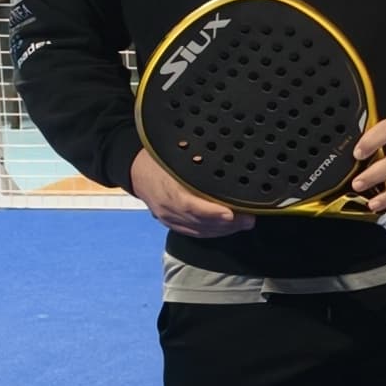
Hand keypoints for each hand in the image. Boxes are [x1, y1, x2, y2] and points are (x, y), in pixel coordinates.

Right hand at [128, 149, 251, 237]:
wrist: (135, 171)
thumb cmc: (157, 158)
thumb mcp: (172, 153)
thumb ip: (192, 156)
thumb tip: (219, 152)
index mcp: (167, 188)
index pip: (190, 206)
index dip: (211, 213)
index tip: (231, 213)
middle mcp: (167, 208)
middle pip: (199, 222)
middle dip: (226, 224)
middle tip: (249, 218)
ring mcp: (169, 219)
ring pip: (199, 230)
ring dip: (223, 230)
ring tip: (244, 223)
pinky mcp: (171, 224)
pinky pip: (194, 233)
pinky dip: (213, 233)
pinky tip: (228, 228)